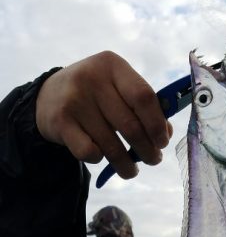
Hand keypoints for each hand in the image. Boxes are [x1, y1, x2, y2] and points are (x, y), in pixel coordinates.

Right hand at [36, 50, 172, 178]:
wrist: (48, 97)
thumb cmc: (95, 95)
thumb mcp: (117, 89)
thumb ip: (143, 107)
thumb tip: (165, 134)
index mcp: (113, 66)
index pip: (144, 97)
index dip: (157, 125)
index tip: (163, 142)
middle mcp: (92, 78)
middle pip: (131, 126)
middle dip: (147, 151)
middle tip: (153, 160)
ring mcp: (74, 100)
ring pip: (111, 146)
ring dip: (127, 165)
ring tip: (132, 170)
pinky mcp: (60, 122)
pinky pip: (90, 152)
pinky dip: (100, 160)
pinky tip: (101, 157)